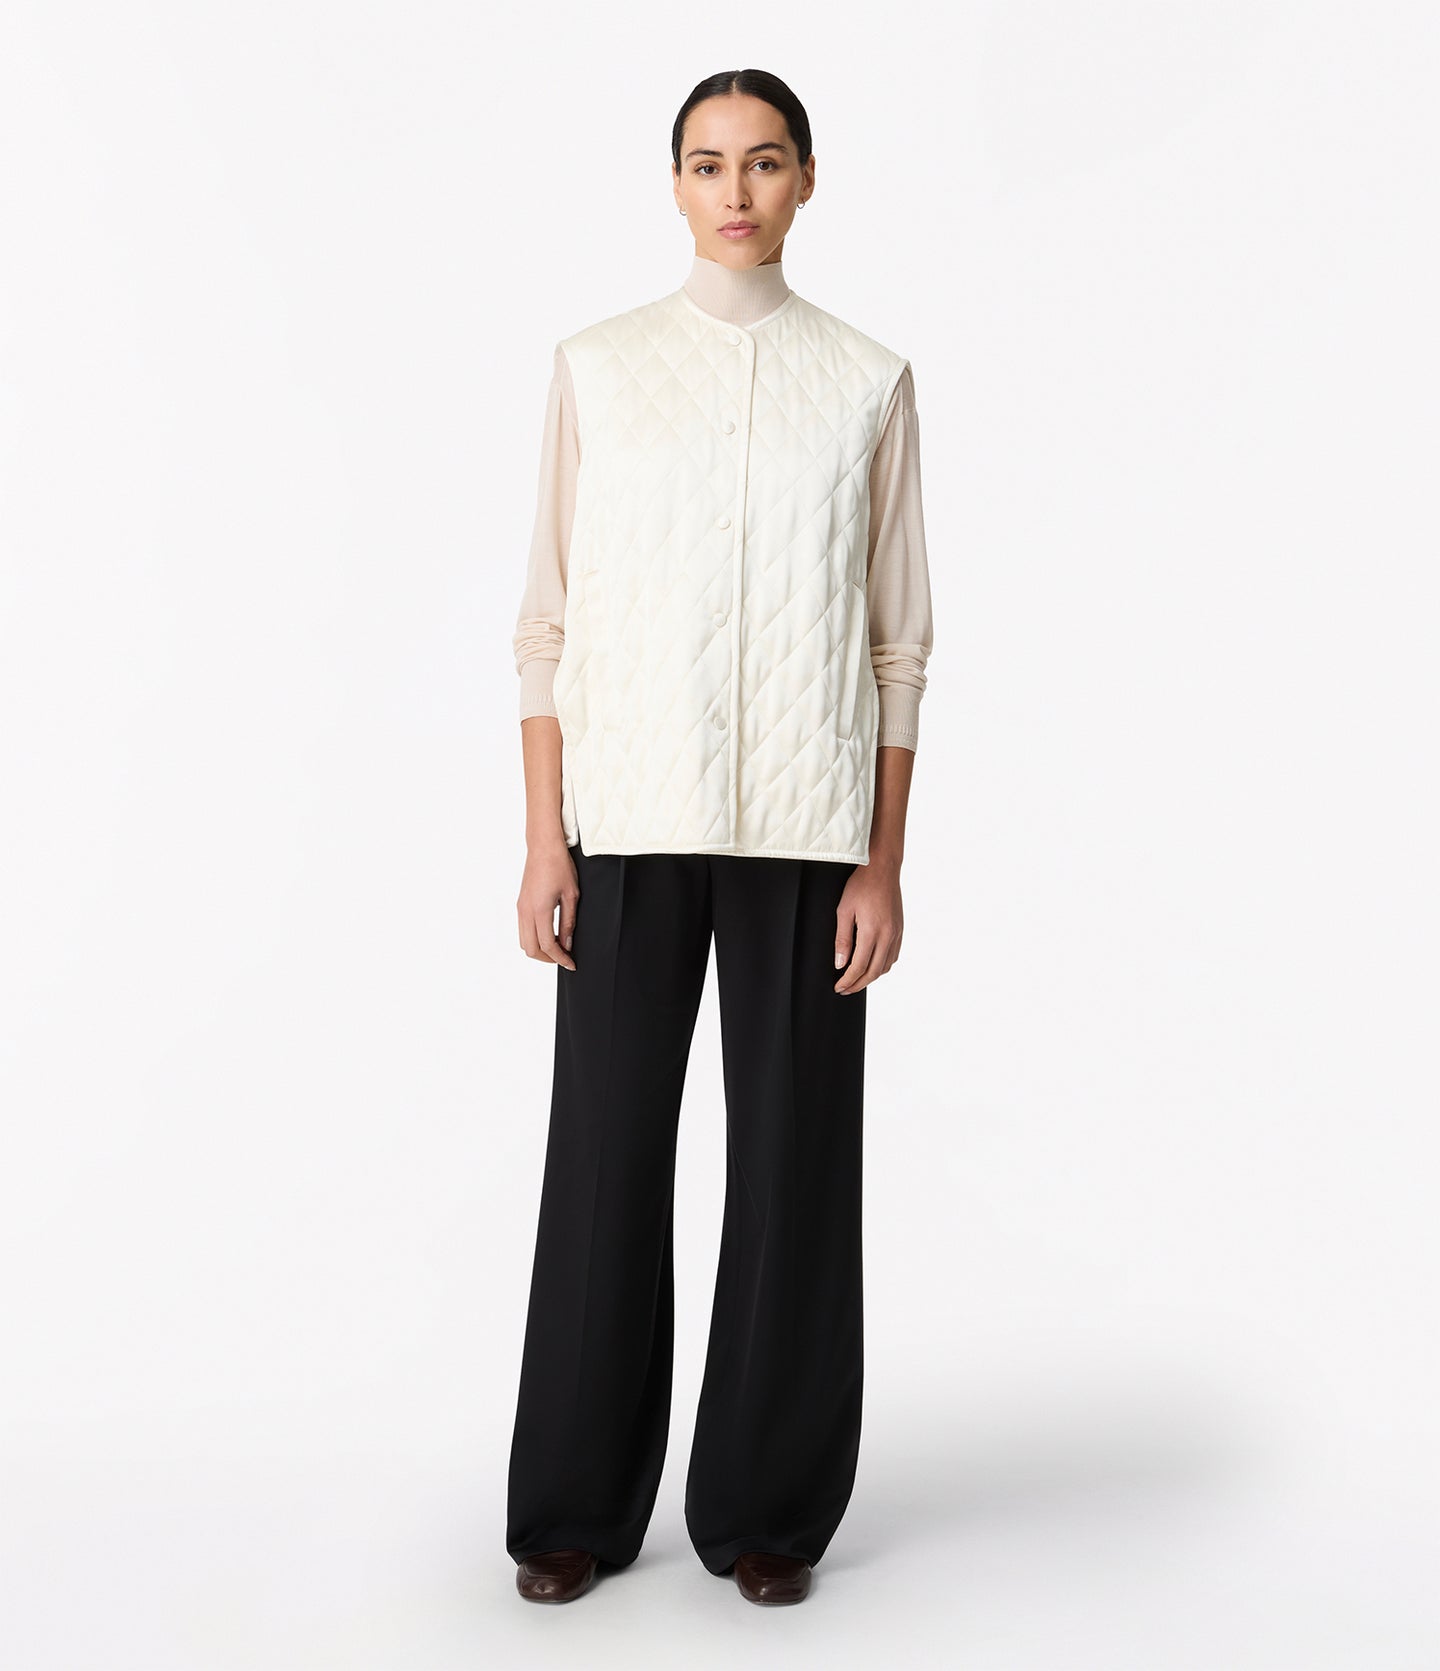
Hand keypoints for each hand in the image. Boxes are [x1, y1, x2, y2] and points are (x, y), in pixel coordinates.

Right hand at [517, 837, 579, 970]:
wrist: (543, 847)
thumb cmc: (559, 866)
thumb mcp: (571, 895)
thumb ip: (569, 922)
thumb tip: (567, 944)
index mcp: (539, 910)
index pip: (547, 945)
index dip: (560, 958)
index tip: (571, 964)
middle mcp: (525, 911)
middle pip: (530, 949)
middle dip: (547, 958)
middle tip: (564, 957)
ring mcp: (520, 908)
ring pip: (523, 941)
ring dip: (539, 949)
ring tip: (558, 946)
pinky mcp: (520, 904)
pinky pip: (522, 930)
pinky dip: (534, 938)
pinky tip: (549, 934)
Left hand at [834, 857, 902, 992]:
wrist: (883, 869)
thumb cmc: (861, 885)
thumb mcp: (844, 910)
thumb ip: (842, 939)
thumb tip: (840, 964)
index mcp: (872, 931)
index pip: (859, 966)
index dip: (848, 980)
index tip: (838, 987)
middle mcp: (888, 935)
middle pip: (874, 972)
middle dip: (858, 984)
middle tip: (845, 989)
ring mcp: (896, 933)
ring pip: (886, 966)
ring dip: (871, 977)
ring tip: (856, 980)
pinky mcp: (900, 929)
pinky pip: (893, 956)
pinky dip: (882, 966)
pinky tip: (872, 965)